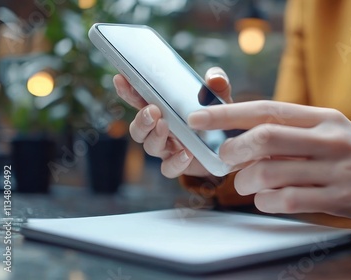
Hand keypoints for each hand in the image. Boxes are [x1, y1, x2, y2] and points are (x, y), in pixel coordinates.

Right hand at [114, 67, 232, 177]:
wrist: (229, 146)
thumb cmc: (216, 116)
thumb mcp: (219, 96)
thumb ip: (217, 82)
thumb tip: (214, 78)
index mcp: (163, 109)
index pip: (140, 99)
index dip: (128, 90)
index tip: (121, 78)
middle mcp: (160, 129)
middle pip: (137, 128)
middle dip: (141, 119)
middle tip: (152, 110)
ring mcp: (168, 148)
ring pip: (149, 146)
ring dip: (154, 136)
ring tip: (165, 126)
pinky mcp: (179, 165)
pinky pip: (168, 168)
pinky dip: (175, 162)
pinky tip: (186, 153)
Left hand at [188, 101, 350, 222]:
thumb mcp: (328, 129)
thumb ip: (290, 129)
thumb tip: (239, 133)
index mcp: (322, 117)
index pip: (267, 109)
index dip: (227, 113)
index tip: (198, 117)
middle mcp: (328, 139)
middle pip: (265, 138)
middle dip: (233, 150)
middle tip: (224, 158)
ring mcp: (334, 169)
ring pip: (270, 174)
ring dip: (246, 181)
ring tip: (246, 183)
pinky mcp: (336, 198)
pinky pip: (286, 201)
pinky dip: (265, 202)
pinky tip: (266, 199)